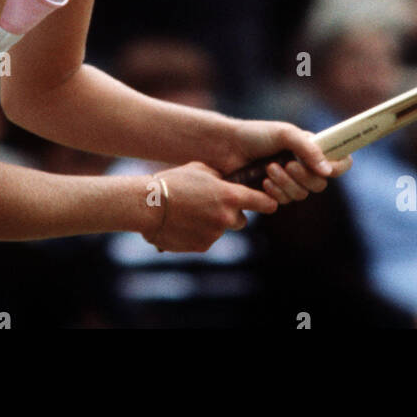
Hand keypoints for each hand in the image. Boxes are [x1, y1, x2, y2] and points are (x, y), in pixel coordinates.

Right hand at [141, 162, 277, 252]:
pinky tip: (182, 223)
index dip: (267, 202)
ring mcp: (215, 234)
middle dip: (231, 214)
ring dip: (211, 223)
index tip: (267, 203)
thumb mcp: (200, 169)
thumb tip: (229, 181)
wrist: (148, 205)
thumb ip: (220, 177)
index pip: (264, 203)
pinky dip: (198, 233)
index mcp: (230, 196)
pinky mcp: (202, 246)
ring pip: (221, 230)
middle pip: (242, 220)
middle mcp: (227, 217)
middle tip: (211, 206)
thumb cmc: (173, 182)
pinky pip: (207, 239)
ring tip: (189, 212)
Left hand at [228, 120, 352, 205]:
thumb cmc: (255, 135)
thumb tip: (327, 171)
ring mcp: (289, 182)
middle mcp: (303, 166)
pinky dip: (276, 192)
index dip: (338, 167)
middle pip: (319, 184)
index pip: (339, 161)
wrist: (225, 147)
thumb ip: (308, 149)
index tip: (327, 168)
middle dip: (304, 177)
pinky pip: (284, 202)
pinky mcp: (273, 194)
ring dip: (286, 184)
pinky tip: (263, 182)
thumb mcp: (285, 134)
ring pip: (302, 195)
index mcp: (310, 149)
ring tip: (269, 169)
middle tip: (287, 165)